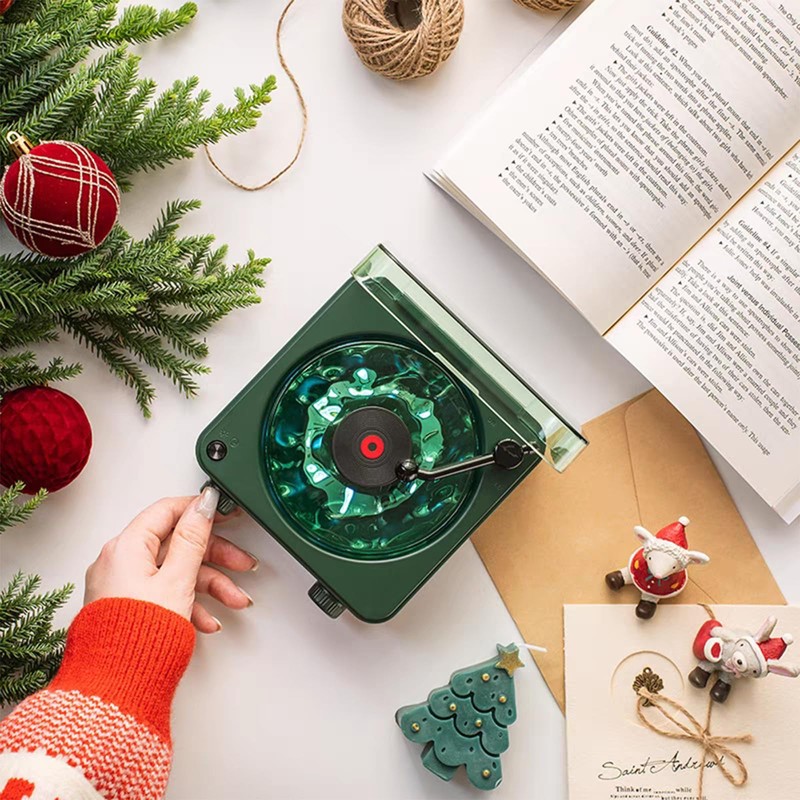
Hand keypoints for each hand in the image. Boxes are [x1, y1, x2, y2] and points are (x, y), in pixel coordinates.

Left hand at [85, 488, 257, 632]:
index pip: (167, 511)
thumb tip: (203, 506)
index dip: (200, 510)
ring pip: (176, 572)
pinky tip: (208, 619)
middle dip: (215, 557)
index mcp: (126, 547)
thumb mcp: (177, 580)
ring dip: (210, 585)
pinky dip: (190, 602)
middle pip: (177, 545)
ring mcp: (123, 585)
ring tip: (235, 600)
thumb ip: (193, 539)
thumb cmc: (138, 635)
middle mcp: (119, 562)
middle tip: (242, 562)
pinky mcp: (128, 606)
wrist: (117, 688)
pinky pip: (165, 593)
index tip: (225, 513)